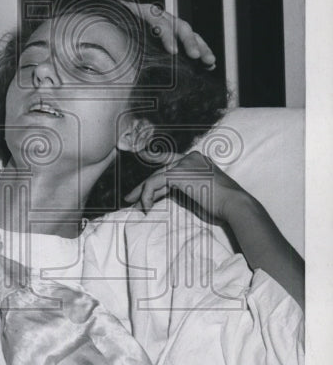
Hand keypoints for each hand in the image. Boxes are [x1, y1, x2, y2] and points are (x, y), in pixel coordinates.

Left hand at [99, 0, 215, 67]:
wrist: (118, 38)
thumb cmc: (118, 21)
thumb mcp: (113, 8)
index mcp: (149, 14)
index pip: (160, 22)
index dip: (167, 35)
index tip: (172, 51)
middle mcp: (163, 21)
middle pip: (180, 29)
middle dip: (190, 42)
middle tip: (194, 56)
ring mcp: (172, 32)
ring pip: (190, 37)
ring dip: (202, 47)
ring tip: (209, 61)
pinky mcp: (178, 44)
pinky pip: (194, 46)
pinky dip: (204, 53)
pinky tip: (210, 65)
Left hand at [124, 151, 250, 223]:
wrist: (235, 205)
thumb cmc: (222, 205)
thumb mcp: (200, 193)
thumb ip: (184, 189)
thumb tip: (166, 193)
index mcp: (198, 160)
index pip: (171, 164)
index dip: (154, 164)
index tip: (141, 163)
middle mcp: (190, 157)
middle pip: (161, 171)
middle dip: (144, 186)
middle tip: (131, 198)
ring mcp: (185, 163)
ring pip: (155, 177)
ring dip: (142, 192)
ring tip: (133, 204)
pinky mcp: (178, 173)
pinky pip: (154, 183)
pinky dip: (147, 195)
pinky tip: (146, 207)